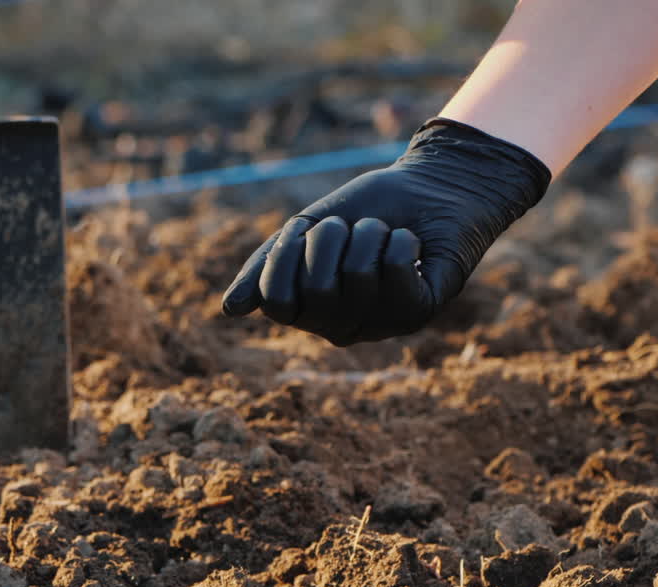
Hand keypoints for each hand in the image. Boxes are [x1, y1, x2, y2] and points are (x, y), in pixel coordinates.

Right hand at [221, 118, 550, 345]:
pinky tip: (411, 244)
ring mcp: (382, 325)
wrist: (428, 187)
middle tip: (352, 229)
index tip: (308, 231)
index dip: (288, 255)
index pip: (278, 300)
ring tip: (384, 234)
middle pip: (317, 289)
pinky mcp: (421, 311)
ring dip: (370, 234)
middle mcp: (342, 328)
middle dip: (332, 238)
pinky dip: (400, 241)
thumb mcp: (301, 231)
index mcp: (309, 313)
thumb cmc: (363, 211)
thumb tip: (229, 310)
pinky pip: (395, 272)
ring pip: (358, 276)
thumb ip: (264, 268)